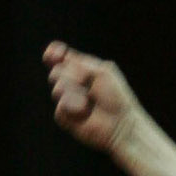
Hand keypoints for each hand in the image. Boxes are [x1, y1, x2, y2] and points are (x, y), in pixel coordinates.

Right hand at [43, 39, 139, 153]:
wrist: (121, 122)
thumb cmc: (116, 97)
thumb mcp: (102, 71)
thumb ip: (80, 63)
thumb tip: (59, 69)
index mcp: (80, 70)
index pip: (59, 57)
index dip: (53, 54)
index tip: (53, 53)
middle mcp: (71, 84)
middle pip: (56, 71)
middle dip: (70, 74)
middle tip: (85, 82)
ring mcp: (67, 101)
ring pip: (58, 88)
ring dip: (74, 92)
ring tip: (89, 100)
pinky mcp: (66, 117)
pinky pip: (60, 108)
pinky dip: (73, 107)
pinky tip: (85, 111)